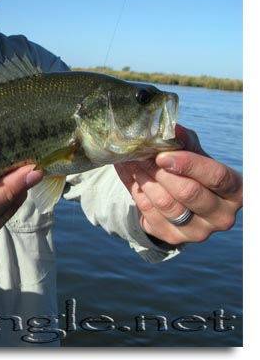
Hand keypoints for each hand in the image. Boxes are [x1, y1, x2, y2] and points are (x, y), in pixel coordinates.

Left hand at [115, 125, 242, 245]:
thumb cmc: (194, 172)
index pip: (216, 177)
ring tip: (132, 161)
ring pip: (165, 204)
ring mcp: (197, 232)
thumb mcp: (195, 154)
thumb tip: (171, 128)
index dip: (189, 164)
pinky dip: (136, 190)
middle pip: (187, 193)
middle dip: (160, 171)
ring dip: (144, 179)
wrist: (180, 201)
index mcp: (236, 192)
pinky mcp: (173, 237)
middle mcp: (221, 217)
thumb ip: (185, 142)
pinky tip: (131, 175)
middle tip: (141, 154)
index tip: (162, 155)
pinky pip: (149, 213)